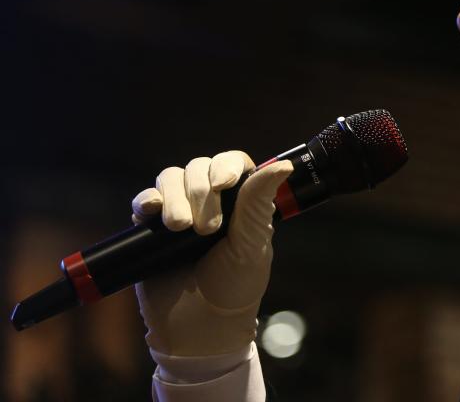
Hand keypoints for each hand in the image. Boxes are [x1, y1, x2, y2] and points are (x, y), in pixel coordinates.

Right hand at [131, 151, 292, 356]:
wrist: (198, 327)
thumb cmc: (234, 288)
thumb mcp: (251, 244)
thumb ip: (258, 202)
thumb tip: (284, 165)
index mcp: (241, 202)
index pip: (233, 163)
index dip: (227, 166)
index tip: (225, 184)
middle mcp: (210, 202)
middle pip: (199, 167)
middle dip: (200, 192)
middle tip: (206, 229)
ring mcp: (180, 212)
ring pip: (171, 178)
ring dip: (174, 197)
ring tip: (180, 228)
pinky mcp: (150, 229)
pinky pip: (144, 200)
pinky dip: (146, 200)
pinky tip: (151, 212)